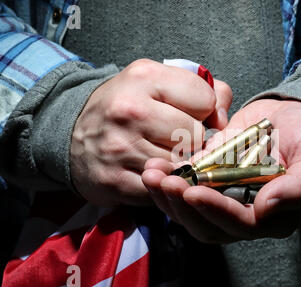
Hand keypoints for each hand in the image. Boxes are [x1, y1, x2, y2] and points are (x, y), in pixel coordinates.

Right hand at [70, 59, 231, 205]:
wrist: (71, 133)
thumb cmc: (124, 106)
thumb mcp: (157, 82)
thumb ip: (202, 89)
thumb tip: (225, 119)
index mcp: (145, 78)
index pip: (206, 100)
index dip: (206, 111)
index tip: (192, 115)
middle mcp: (130, 111)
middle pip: (196, 136)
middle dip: (194, 141)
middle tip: (178, 140)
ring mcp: (121, 148)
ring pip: (182, 166)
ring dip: (181, 166)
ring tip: (165, 156)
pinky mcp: (115, 181)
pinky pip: (162, 189)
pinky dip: (165, 185)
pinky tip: (155, 174)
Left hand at [142, 99, 300, 242]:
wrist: (294, 114)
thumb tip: (267, 208)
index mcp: (275, 215)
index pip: (242, 224)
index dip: (217, 212)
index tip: (194, 192)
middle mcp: (246, 213)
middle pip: (209, 226)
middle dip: (183, 207)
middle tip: (163, 182)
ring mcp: (225, 198)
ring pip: (191, 212)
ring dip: (168, 197)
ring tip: (152, 174)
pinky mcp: (210, 181)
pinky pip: (185, 188)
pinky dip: (168, 180)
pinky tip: (155, 167)